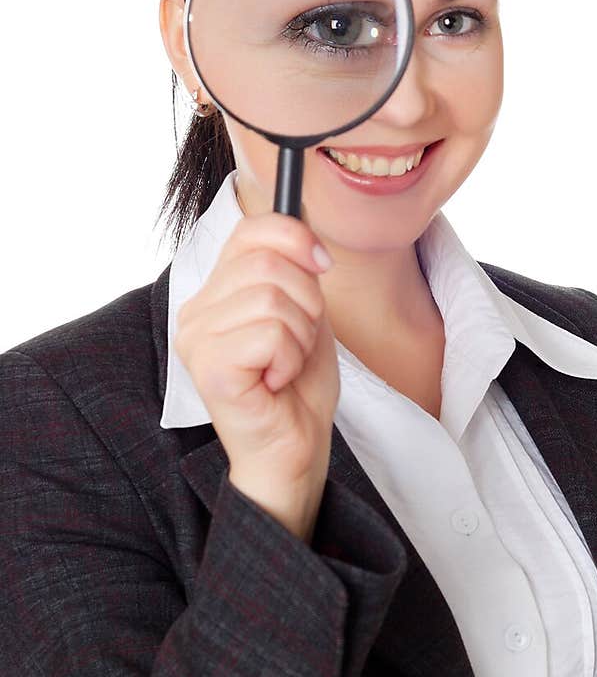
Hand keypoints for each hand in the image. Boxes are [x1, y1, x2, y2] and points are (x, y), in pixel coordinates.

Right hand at [173, 210, 338, 542]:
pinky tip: (276, 382)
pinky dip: (291, 358)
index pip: (250, 229)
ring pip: (273, 298)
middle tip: (299, 339)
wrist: (295, 447)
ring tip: (286, 364)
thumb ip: (293, 269)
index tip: (321, 264)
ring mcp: (196, 340)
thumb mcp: (303, 311)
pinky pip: (270, 334)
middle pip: (267, 261)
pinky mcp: (210, 369)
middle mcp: (194, 312)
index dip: (295, 238)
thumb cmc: (297, 385)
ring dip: (300, 334)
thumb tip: (303, 231)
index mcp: (214, 292)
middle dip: (307, 300)